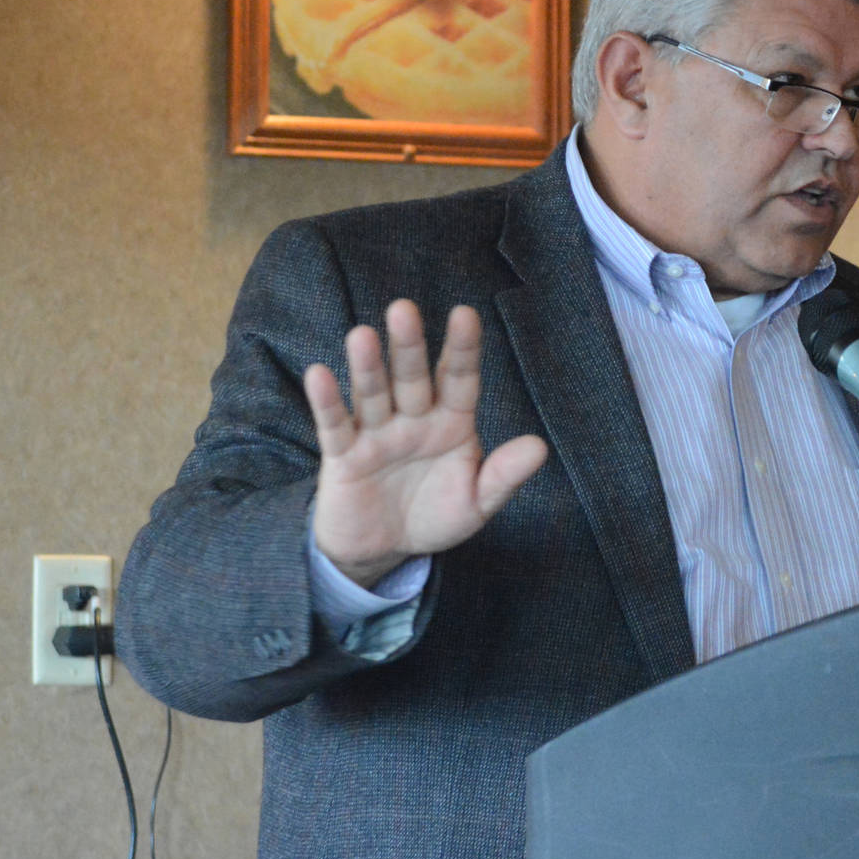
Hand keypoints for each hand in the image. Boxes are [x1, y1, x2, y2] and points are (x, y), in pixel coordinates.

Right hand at [304, 299, 547, 588]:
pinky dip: (327, 402)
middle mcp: (414, 418)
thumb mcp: (477, 502)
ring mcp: (377, 433)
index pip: (459, 379)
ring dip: (367, 367)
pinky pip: (335, 426)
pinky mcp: (343, 456)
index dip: (462, 348)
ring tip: (362, 335)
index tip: (465, 314)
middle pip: (412, 376)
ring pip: (372, 394)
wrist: (385, 549)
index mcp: (451, 421)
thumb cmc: (435, 515)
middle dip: (408, 345)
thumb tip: (540, 447)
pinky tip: (319, 374)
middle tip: (403, 308)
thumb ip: (504, 475)